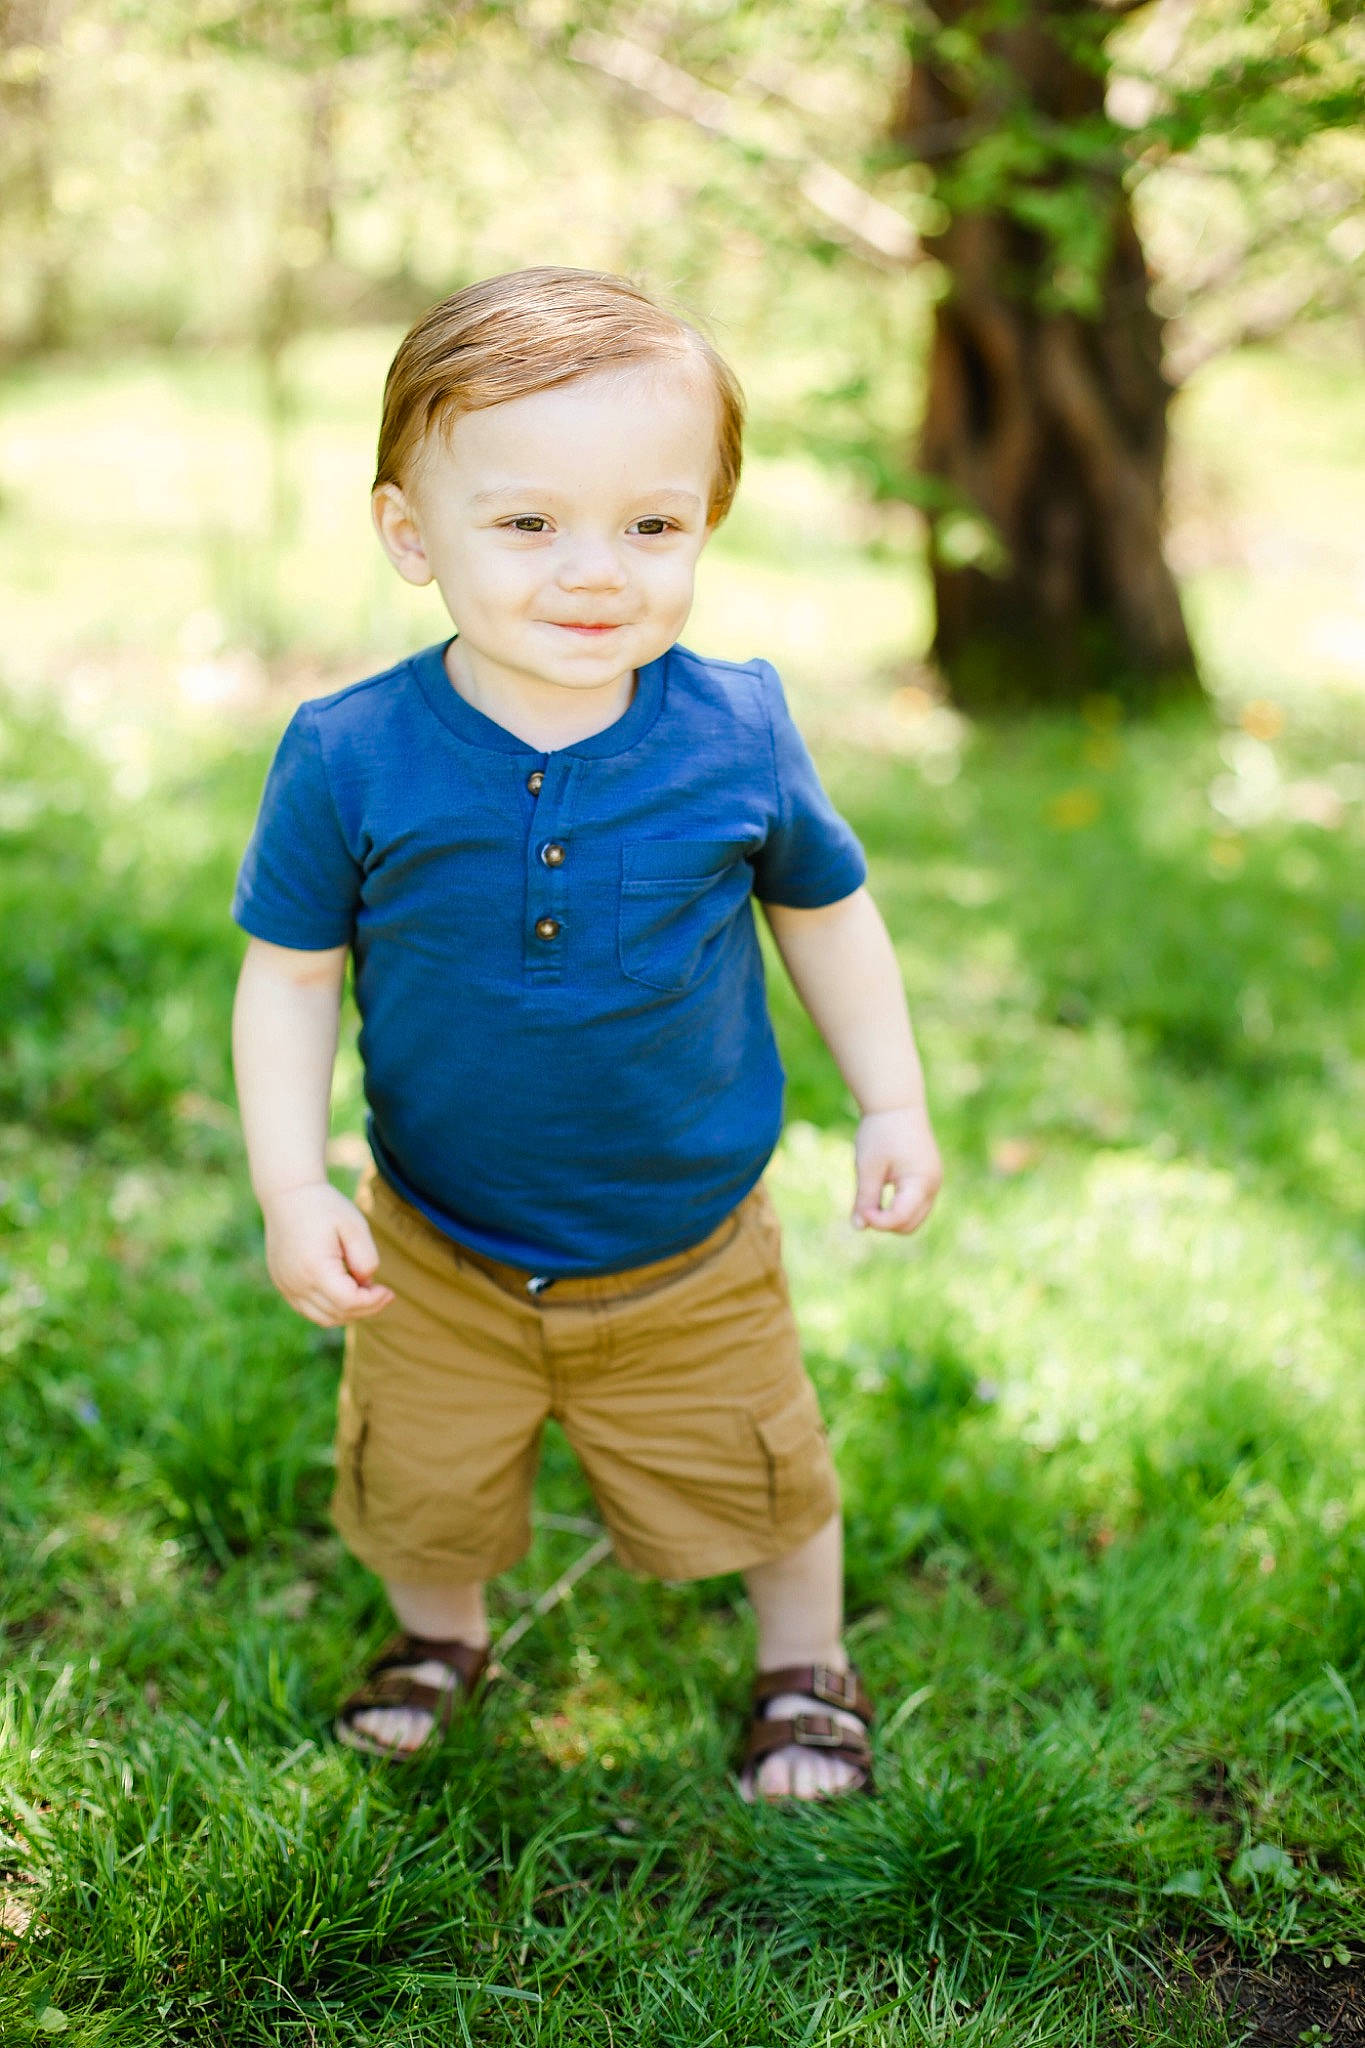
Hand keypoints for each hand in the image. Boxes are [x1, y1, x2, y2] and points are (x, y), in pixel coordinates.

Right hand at [261, 1182, 394, 1326]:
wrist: (287, 1196)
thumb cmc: (324, 1207)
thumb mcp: (355, 1226)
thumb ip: (366, 1258)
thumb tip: (366, 1284)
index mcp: (314, 1269)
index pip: (348, 1302)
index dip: (373, 1302)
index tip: (389, 1291)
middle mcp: (296, 1283)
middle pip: (337, 1314)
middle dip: (365, 1309)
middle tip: (383, 1294)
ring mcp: (286, 1286)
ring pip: (323, 1317)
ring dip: (348, 1312)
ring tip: (366, 1294)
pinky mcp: (283, 1284)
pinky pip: (309, 1309)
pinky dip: (330, 1308)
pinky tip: (346, 1291)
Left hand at [851, 1106, 941, 1233]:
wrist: (896, 1103)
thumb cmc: (881, 1132)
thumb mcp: (868, 1167)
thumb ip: (865, 1198)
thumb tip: (858, 1227)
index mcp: (921, 1182)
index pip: (901, 1218)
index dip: (878, 1221)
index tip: (859, 1212)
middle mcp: (933, 1186)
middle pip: (909, 1225)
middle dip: (885, 1223)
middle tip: (863, 1206)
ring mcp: (933, 1182)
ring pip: (913, 1217)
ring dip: (891, 1216)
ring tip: (870, 1198)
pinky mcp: (928, 1178)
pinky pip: (914, 1204)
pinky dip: (897, 1206)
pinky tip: (879, 1192)